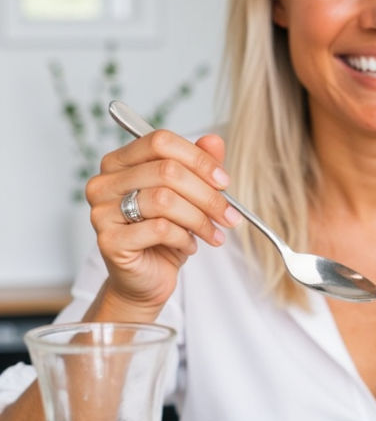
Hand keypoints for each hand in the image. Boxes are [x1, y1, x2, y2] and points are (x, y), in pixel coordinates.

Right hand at [85, 128, 241, 315]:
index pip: (160, 141)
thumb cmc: (163, 236)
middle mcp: (104, 182)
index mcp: (119, 162)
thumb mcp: (188, 197)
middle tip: (229, 215)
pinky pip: (159, 229)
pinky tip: (189, 246)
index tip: (224, 181)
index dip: (198, 159)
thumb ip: (198, 166)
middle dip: (207, 194)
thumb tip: (214, 140)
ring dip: (199, 218)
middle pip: (167, 170)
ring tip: (212, 233)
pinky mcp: (109, 241)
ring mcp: (102, 212)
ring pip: (164, 199)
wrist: (146, 280)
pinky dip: (184, 238)